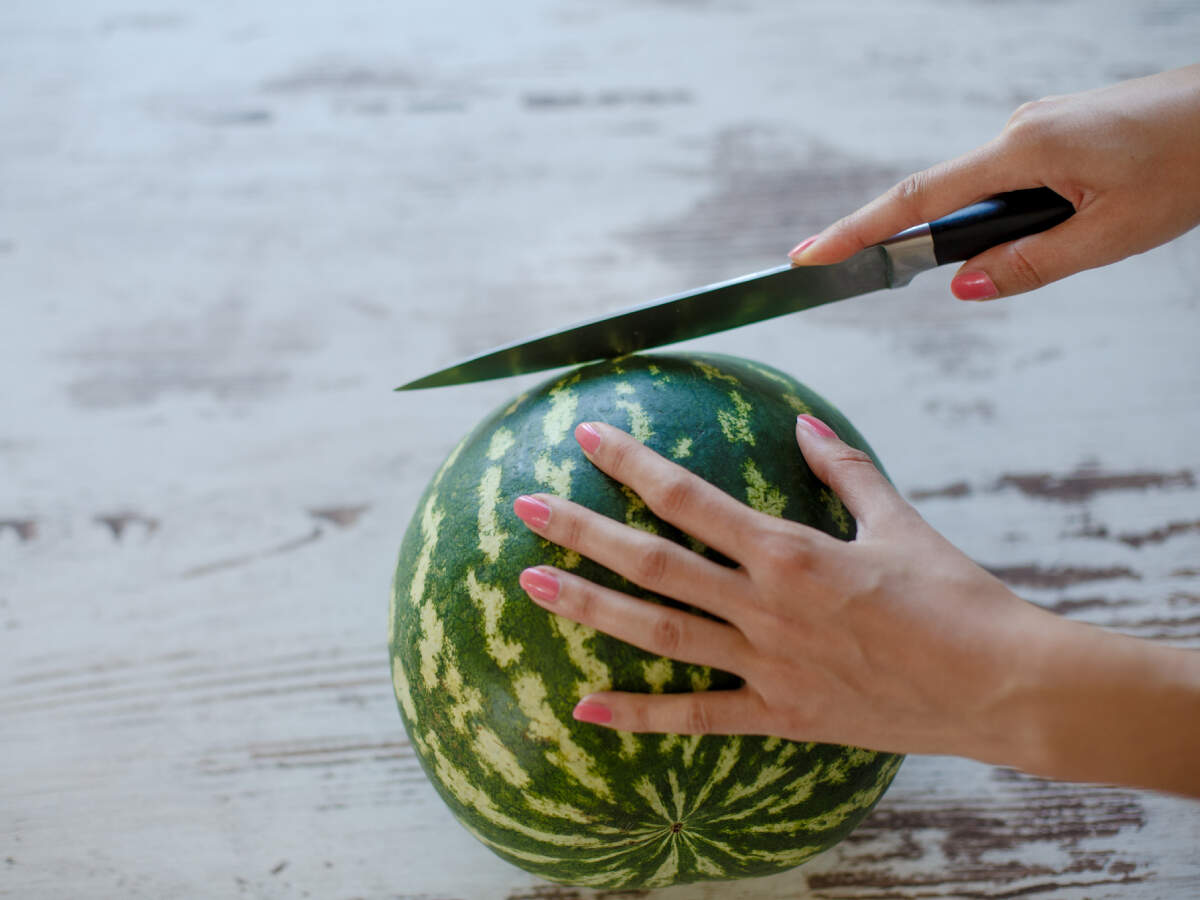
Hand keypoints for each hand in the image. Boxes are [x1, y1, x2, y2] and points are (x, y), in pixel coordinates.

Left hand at [512, 419, 1199, 796]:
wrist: (1001, 687)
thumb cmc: (956, 598)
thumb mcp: (900, 522)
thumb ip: (844, 471)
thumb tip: (805, 423)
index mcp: (792, 551)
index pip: (691, 498)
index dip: (632, 465)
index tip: (586, 438)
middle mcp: (766, 606)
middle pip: (655, 562)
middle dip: (583, 530)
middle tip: (525, 506)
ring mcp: (768, 665)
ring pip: (661, 632)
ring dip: (592, 606)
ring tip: (532, 584)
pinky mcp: (782, 715)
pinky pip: (698, 718)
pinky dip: (641, 716)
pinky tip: (587, 707)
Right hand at [788, 64, 1199, 299]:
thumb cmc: (1189, 163)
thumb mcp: (1111, 234)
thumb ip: (1030, 264)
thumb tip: (965, 287)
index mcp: (1022, 149)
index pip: (917, 201)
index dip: (857, 231)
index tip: (810, 255)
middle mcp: (1018, 130)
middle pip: (945, 198)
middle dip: (932, 244)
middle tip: (947, 275)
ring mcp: (1037, 128)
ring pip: (986, 194)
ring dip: (998, 232)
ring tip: (1073, 238)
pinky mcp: (1056, 132)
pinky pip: (1013, 180)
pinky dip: (1017, 214)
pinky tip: (1071, 222)